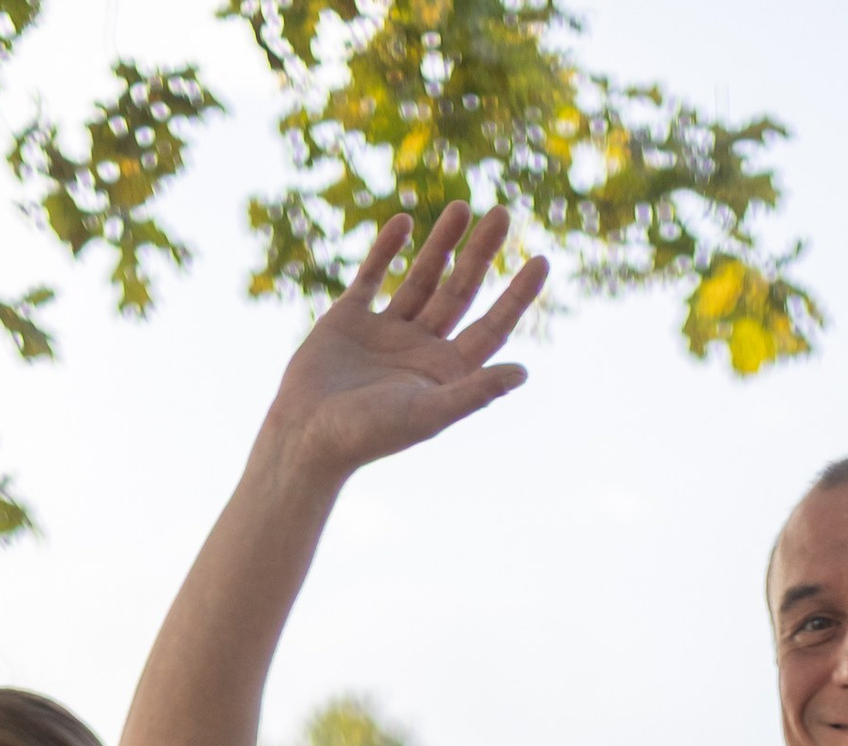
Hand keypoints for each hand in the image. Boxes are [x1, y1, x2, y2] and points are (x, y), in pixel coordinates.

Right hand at [260, 206, 547, 489]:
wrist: (305, 437)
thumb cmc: (367, 435)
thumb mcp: (427, 414)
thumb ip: (475, 392)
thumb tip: (523, 373)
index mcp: (445, 373)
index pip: (492, 327)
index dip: (517, 296)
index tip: (542, 260)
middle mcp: (420, 349)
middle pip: (460, 292)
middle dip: (481, 253)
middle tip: (502, 213)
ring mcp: (386, 332)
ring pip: (422, 278)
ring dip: (441, 244)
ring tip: (461, 206)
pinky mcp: (348, 319)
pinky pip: (371, 276)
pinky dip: (386, 249)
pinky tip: (404, 222)